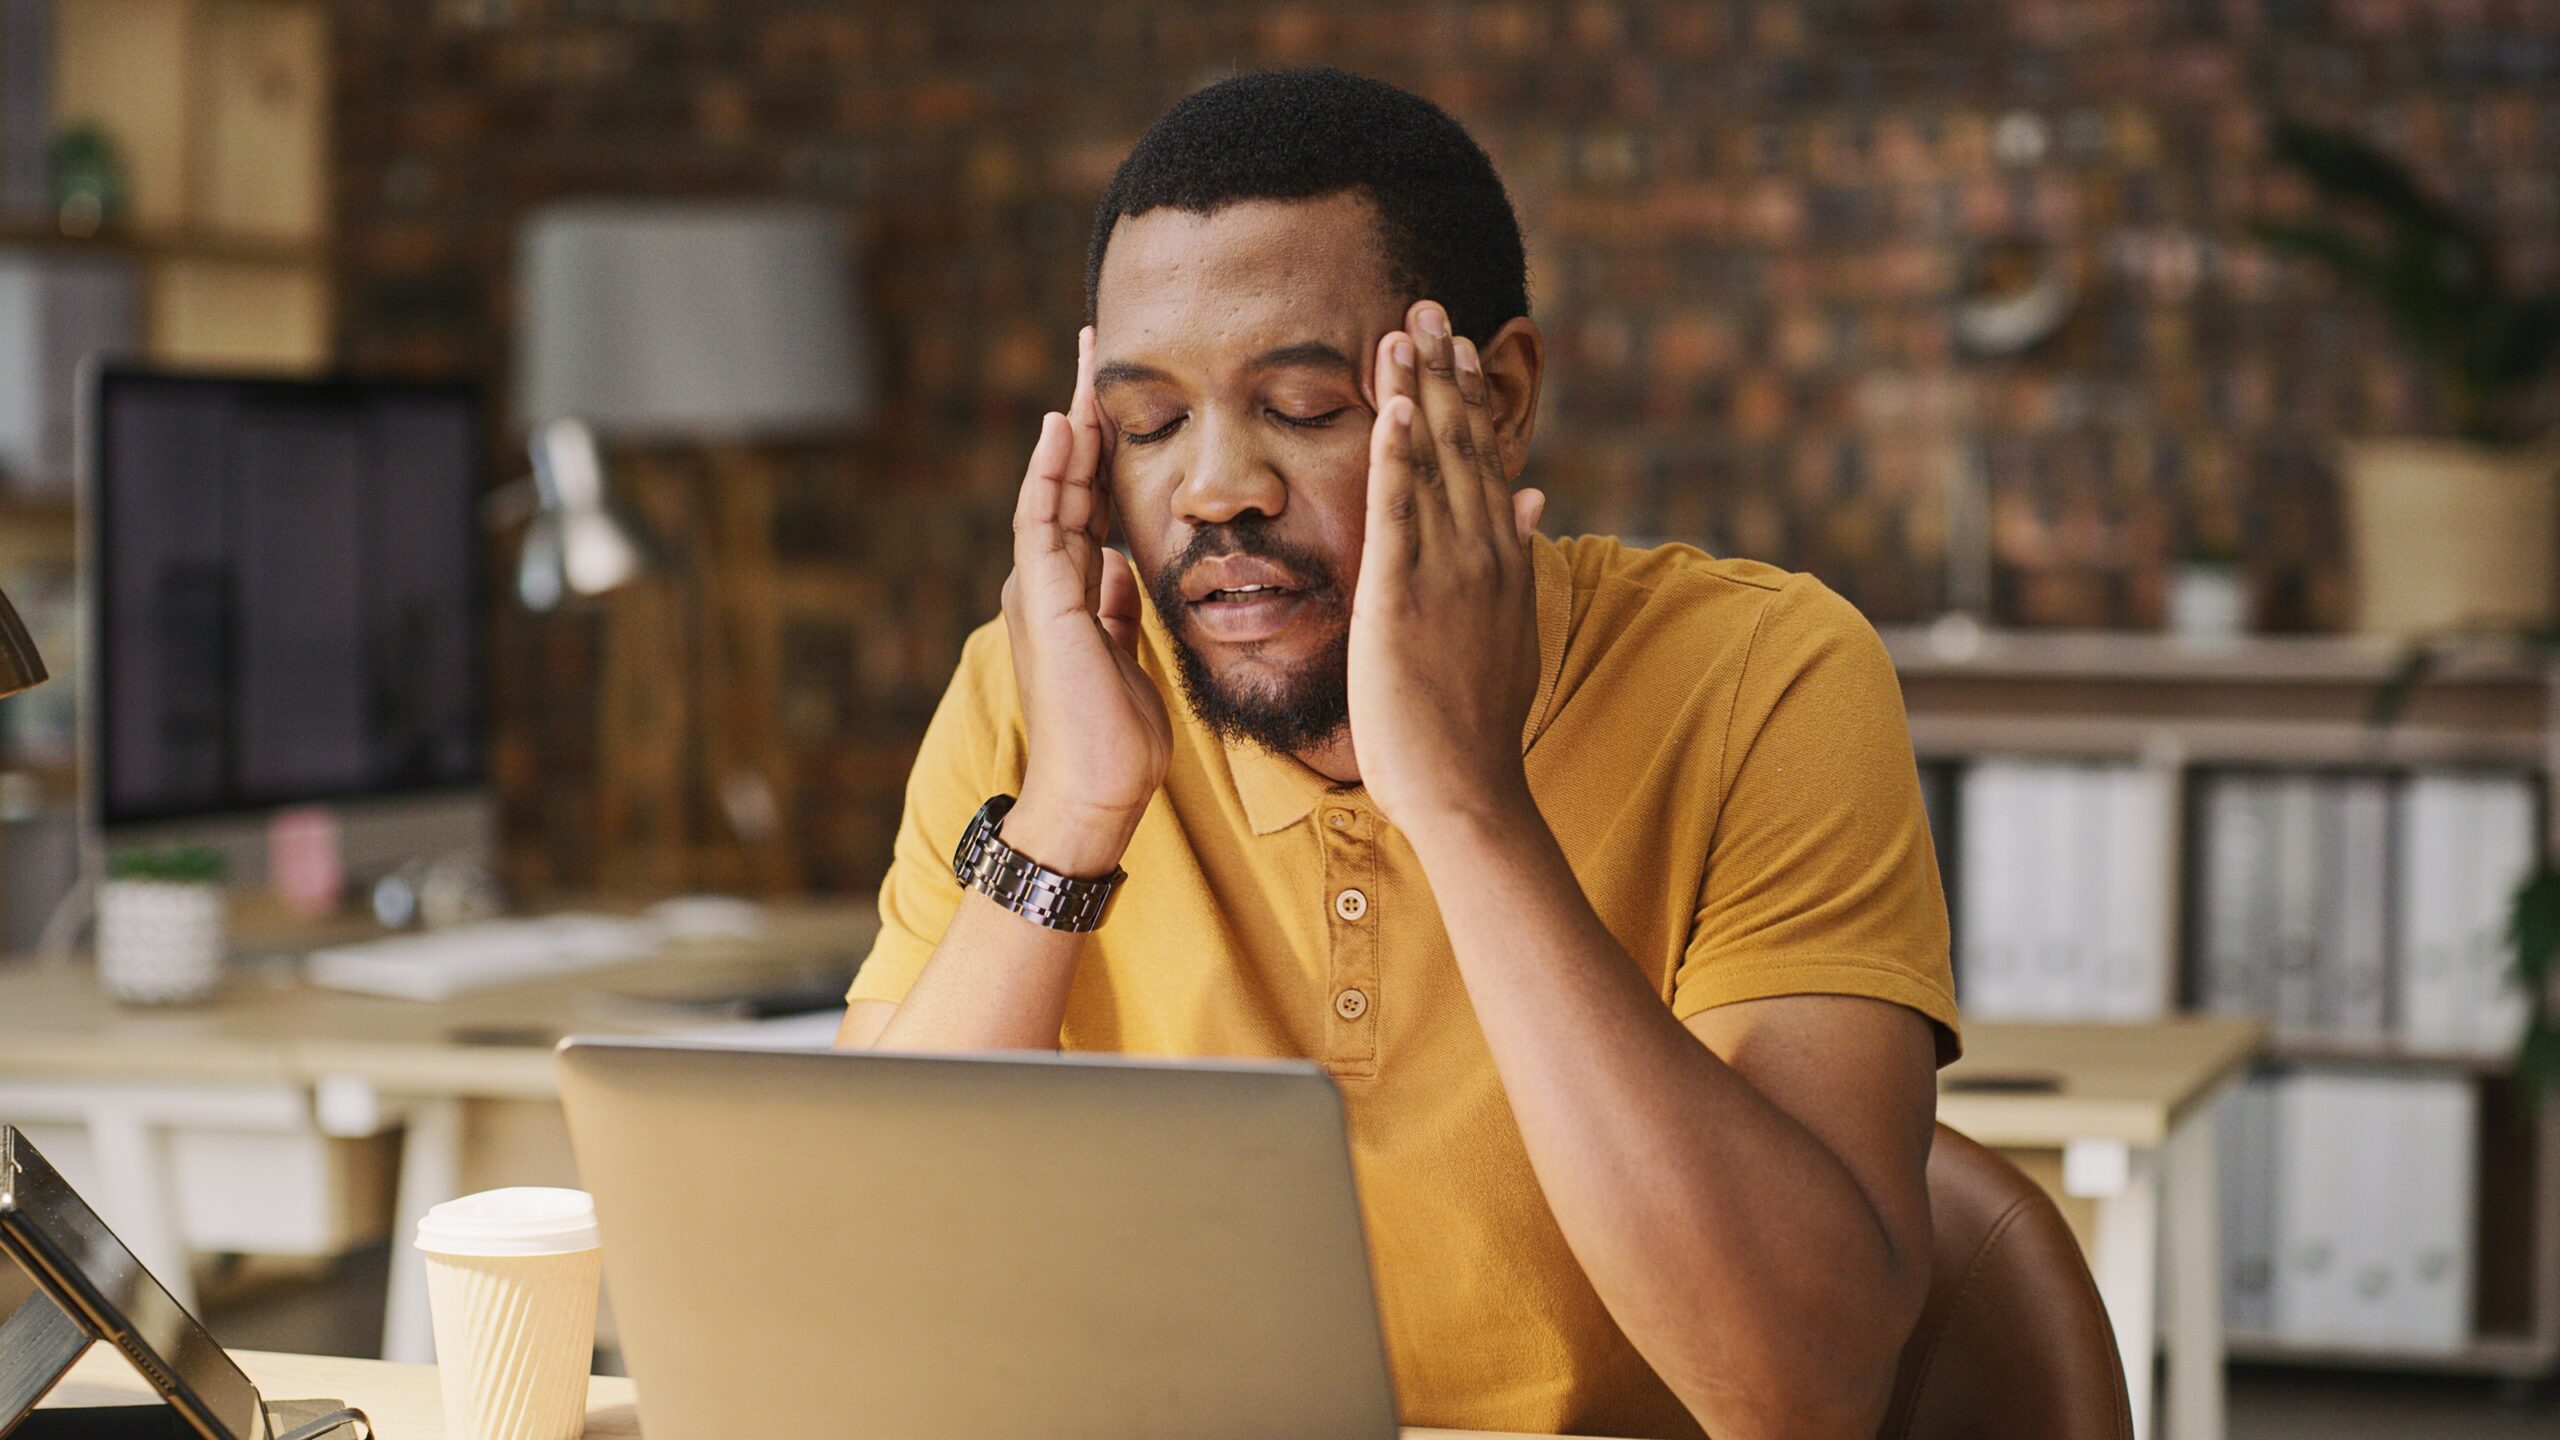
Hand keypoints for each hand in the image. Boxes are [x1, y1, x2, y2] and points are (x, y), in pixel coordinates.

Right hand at [1000, 326, 1171, 873]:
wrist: (1096, 796)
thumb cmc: (1116, 739)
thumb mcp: (1127, 656)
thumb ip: (1116, 608)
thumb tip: (1117, 566)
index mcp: (1071, 591)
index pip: (1087, 499)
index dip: (1101, 444)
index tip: (1119, 391)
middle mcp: (1048, 580)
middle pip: (1067, 478)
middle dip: (1084, 411)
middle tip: (1099, 344)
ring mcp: (1041, 589)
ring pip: (1052, 486)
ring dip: (1070, 424)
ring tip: (1086, 364)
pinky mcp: (1047, 602)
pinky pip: (1044, 520)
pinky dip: (1052, 471)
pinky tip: (1066, 426)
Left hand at [1348, 300, 1546, 838]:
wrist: (1467, 789)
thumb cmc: (1476, 724)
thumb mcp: (1510, 631)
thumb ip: (1520, 560)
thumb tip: (1536, 501)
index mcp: (1502, 560)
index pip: (1486, 461)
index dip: (1470, 398)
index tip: (1458, 344)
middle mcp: (1482, 554)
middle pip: (1462, 444)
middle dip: (1443, 371)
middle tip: (1426, 305)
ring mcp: (1447, 573)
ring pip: (1432, 463)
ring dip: (1417, 392)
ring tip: (1403, 330)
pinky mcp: (1401, 597)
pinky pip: (1398, 513)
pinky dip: (1396, 457)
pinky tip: (1390, 407)